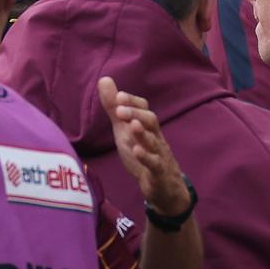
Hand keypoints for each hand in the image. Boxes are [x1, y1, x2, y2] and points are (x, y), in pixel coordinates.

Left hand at [98, 76, 190, 215]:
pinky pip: (155, 164)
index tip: (119, 96)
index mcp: (147, 128)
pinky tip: (136, 151)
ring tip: (131, 124)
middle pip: (151, 121)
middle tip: (120, 109)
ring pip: (154, 141)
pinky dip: (146, 157)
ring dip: (142, 132)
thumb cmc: (144, 156)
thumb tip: (104, 80)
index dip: (133, 102)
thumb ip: (114, 108)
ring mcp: (159, 155)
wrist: (165, 188)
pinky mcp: (159, 173)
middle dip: (136, 113)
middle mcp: (156, 138)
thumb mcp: (125, 131)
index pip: (145, 109)